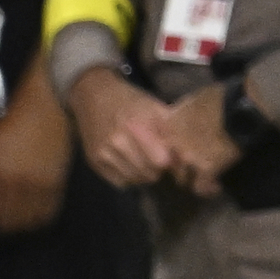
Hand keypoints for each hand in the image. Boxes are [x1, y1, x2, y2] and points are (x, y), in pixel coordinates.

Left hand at [0, 70, 70, 236]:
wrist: (48, 108)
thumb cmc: (17, 121)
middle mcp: (18, 183)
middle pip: (7, 220)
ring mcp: (39, 185)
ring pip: (28, 220)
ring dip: (19, 225)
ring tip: (14, 223)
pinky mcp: (56, 184)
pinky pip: (47, 212)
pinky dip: (38, 219)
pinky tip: (32, 216)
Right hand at [67, 68, 177, 189]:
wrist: (92, 95)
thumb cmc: (129, 100)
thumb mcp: (153, 107)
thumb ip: (170, 130)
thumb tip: (186, 155)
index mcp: (136, 126)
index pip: (161, 161)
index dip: (169, 160)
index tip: (168, 154)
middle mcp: (118, 142)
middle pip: (149, 174)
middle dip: (157, 168)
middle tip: (154, 156)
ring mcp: (104, 154)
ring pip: (135, 181)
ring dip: (142, 173)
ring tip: (141, 158)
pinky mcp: (95, 162)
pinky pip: (120, 183)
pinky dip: (128, 176)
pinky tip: (128, 162)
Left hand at [161, 85, 242, 197]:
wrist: (239, 109)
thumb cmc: (218, 99)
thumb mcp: (191, 101)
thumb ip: (179, 114)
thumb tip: (177, 119)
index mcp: (168, 124)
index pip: (156, 144)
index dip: (165, 150)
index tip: (173, 152)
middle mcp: (173, 143)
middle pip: (167, 163)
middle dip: (177, 166)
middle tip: (190, 166)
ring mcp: (188, 158)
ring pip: (182, 178)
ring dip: (192, 178)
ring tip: (205, 178)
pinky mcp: (205, 170)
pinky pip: (200, 187)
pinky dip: (208, 188)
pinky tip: (215, 187)